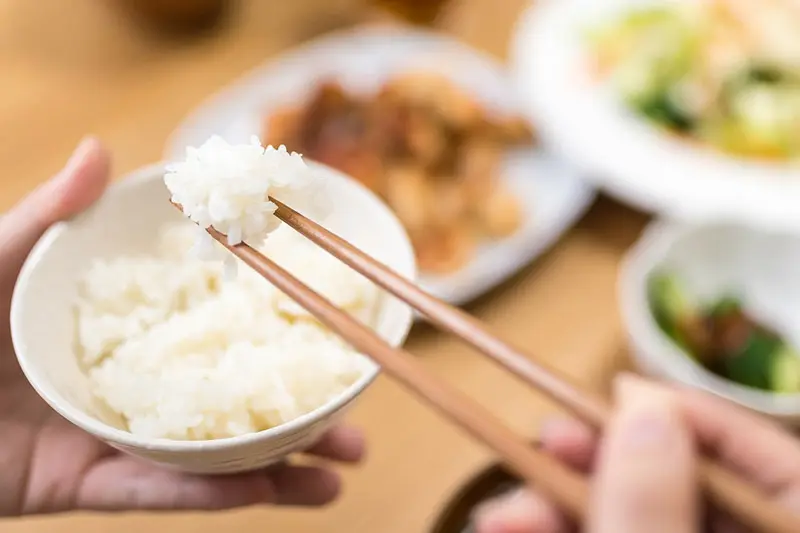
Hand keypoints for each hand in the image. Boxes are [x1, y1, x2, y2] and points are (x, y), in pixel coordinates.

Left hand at [0, 139, 364, 515]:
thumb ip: (47, 212)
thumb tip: (95, 143)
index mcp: (126, 336)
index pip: (213, 337)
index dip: (273, 339)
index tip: (329, 338)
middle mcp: (134, 390)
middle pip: (230, 406)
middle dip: (300, 420)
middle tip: (355, 423)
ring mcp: (115, 441)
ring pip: (212, 460)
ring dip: (281, 470)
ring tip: (341, 473)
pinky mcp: (87, 486)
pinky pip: (161, 492)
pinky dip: (220, 493)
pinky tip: (279, 492)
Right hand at [474, 375, 799, 532]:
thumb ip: (653, 509)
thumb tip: (641, 409)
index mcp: (788, 532)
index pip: (762, 456)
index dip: (683, 416)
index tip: (614, 392)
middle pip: (681, 485)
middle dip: (598, 465)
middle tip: (545, 441)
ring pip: (633, 515)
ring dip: (558, 504)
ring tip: (500, 515)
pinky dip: (560, 531)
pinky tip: (510, 527)